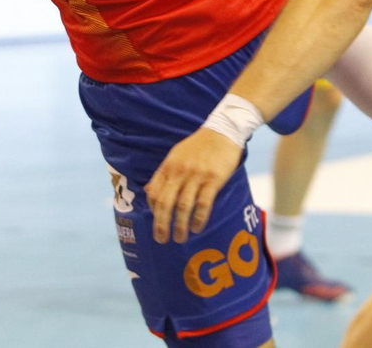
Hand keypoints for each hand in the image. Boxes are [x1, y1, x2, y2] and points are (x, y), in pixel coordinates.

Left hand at [144, 128, 243, 243]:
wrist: (223, 131)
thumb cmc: (198, 146)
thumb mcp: (175, 155)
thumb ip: (163, 174)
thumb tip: (149, 192)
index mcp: (169, 166)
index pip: (154, 193)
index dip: (153, 211)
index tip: (157, 223)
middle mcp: (180, 172)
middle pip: (165, 203)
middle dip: (161, 224)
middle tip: (161, 240)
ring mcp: (196, 176)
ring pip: (183, 206)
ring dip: (179, 226)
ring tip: (179, 239)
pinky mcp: (213, 179)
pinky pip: (203, 203)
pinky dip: (198, 219)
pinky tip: (196, 228)